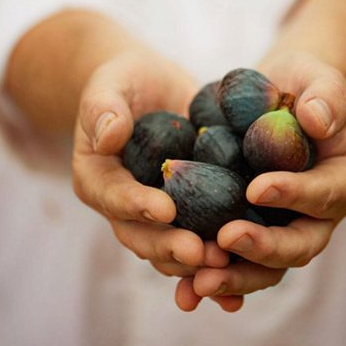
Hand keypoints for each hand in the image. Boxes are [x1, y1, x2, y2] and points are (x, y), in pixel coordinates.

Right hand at [72, 47, 229, 278]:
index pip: (114, 197)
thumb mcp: (108, 86)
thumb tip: (108, 137)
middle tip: (201, 253)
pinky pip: (201, 233)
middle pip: (142, 236)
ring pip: (172, 246)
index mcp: (98, 180)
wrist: (148, 87)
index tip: (166, 209)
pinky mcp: (189, 206)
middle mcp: (125, 205)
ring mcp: (157, 211)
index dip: (138, 206)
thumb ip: (104, 109)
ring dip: (197, 260)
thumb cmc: (123, 82)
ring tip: (227, 263)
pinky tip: (246, 262)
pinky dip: (220, 252)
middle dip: (171, 247)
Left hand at [175, 52, 345, 310]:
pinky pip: (235, 260)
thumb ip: (326, 97)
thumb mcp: (319, 80)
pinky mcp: (251, 228)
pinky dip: (213, 276)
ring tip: (197, 283)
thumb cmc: (304, 84)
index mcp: (341, 180)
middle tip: (225, 242)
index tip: (256, 189)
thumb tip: (317, 120)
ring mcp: (282, 226)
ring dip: (234, 278)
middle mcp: (316, 214)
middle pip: (297, 245)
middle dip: (262, 250)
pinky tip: (184, 289)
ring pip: (266, 265)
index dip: (294, 195)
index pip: (324, 194)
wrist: (280, 97)